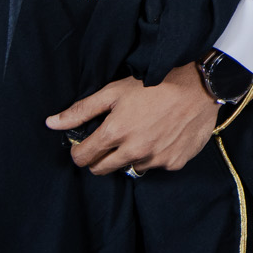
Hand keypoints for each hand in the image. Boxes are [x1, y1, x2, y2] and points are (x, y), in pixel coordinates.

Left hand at [45, 62, 215, 174]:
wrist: (201, 85)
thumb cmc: (156, 83)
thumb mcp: (115, 90)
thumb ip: (82, 110)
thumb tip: (52, 123)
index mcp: (115, 133)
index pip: (82, 158)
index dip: (80, 150)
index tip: (87, 143)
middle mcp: (133, 151)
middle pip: (102, 169)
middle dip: (101, 157)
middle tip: (113, 139)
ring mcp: (155, 159)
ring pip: (130, 167)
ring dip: (131, 155)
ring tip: (143, 132)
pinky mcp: (174, 162)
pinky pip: (156, 165)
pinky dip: (155, 155)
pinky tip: (163, 135)